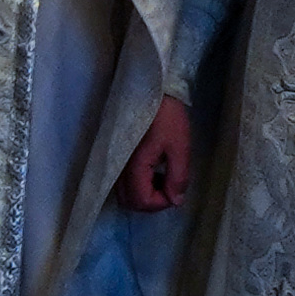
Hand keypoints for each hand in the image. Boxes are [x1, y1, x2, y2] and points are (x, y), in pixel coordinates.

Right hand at [115, 93, 193, 212]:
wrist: (149, 92)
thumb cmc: (167, 118)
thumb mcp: (180, 147)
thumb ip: (178, 177)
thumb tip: (176, 201)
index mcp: (134, 165)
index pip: (141, 200)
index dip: (161, 203)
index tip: (176, 189)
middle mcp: (118, 168)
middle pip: (129, 201)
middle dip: (151, 202)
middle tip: (169, 187)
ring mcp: (115, 163)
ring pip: (124, 194)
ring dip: (144, 194)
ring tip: (162, 177)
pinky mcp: (116, 157)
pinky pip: (122, 183)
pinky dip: (138, 185)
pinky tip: (152, 170)